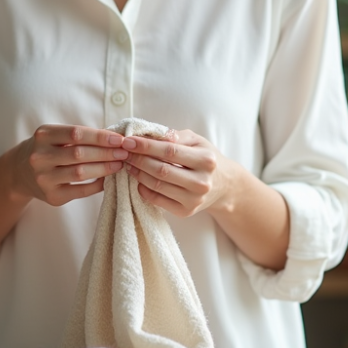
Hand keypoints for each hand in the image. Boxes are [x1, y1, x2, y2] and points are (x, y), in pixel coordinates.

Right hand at [11, 124, 128, 206]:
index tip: (119, 139)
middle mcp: (40, 157)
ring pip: (80, 173)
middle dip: (106, 153)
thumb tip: (114, 138)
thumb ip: (79, 136)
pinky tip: (108, 179)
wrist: (19, 172)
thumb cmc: (46, 149)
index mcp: (43, 136)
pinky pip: (80, 191)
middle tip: (125, 152)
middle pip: (79, 154)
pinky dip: (97, 185)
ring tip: (120, 164)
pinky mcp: (51, 196)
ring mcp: (44, 178)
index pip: (76, 133)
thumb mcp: (54, 136)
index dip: (100, 136)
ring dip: (104, 168)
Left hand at [122, 129, 238, 217]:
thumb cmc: (205, 158)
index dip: (146, 146)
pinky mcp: (186, 211)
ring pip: (157, 186)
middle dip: (138, 160)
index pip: (170, 151)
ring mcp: (194, 199)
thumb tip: (151, 135)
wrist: (224, 185)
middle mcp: (202, 182)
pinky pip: (158, 201)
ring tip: (128, 164)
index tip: (128, 141)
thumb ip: (176, 136)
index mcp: (206, 160)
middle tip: (124, 153)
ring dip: (138, 174)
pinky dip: (144, 190)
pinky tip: (139, 180)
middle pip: (161, 170)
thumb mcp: (197, 141)